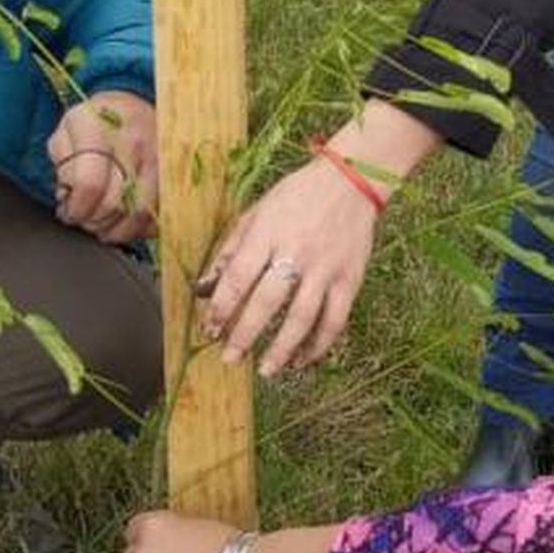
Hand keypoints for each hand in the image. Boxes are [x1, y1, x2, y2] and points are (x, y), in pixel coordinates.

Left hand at [47, 92, 157, 243]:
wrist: (135, 110)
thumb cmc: (96, 124)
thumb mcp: (66, 132)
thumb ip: (62, 165)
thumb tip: (69, 199)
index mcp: (99, 126)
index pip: (89, 184)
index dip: (76, 208)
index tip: (70, 212)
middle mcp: (133, 139)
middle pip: (114, 203)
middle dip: (93, 220)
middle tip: (85, 216)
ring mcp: (159, 157)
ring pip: (137, 213)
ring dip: (115, 227)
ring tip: (103, 219)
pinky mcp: (175, 174)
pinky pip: (157, 215)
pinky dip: (137, 226)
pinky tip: (123, 217)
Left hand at [199, 158, 377, 375]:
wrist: (350, 182)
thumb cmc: (296, 196)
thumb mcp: (256, 212)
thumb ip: (230, 249)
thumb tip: (202, 288)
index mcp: (268, 233)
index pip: (238, 278)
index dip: (221, 307)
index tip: (209, 328)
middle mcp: (296, 252)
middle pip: (267, 303)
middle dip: (244, 335)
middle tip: (229, 357)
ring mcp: (326, 269)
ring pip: (302, 318)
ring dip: (281, 349)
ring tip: (265, 370)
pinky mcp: (349, 280)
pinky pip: (334, 321)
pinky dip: (318, 345)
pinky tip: (302, 360)